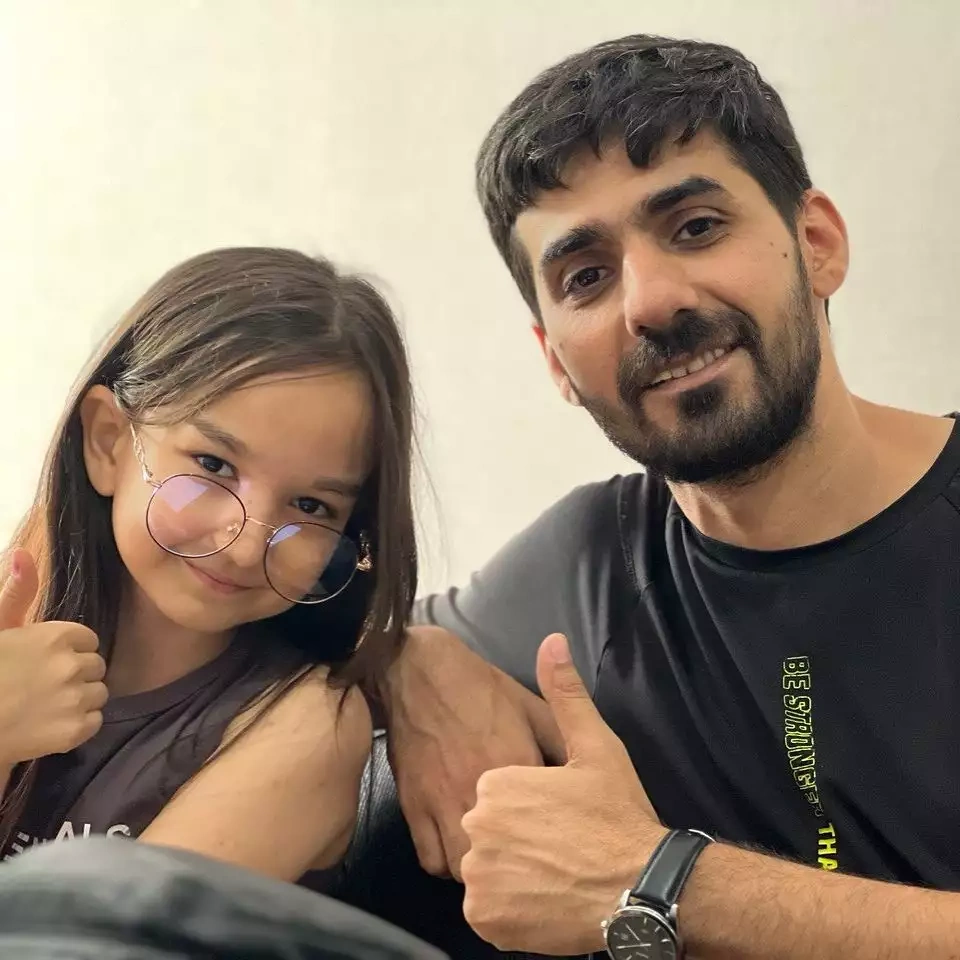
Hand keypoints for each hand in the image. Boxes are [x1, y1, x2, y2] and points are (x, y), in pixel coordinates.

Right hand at [0, 550, 107, 766]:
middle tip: (47, 686)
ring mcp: (75, 699)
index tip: (48, 662)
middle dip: (77, 675)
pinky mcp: (74, 731)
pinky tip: (53, 724)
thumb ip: (16, 593)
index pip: (88, 640)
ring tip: (50, 706)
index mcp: (56, 636)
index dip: (70, 651)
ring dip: (80, 699)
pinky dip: (79, 725)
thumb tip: (23, 554)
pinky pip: (95, 721)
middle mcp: (71, 665)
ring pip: (99, 694)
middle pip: (96, 666)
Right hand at [385, 625, 561, 878]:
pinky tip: (458, 850)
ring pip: (464, 869)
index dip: (556, 846)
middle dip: (516, 869)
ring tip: (493, 863)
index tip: (563, 851)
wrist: (420, 673)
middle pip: (503, 861)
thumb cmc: (483, 689)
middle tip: (527, 864)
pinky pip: (431, 860)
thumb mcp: (533, 706)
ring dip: (480, 873)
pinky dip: (445, 864)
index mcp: (517, 768)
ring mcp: (443, 805)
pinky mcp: (414, 809)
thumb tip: (592, 771)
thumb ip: (565, 737)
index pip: (546, 829)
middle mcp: (480, 794)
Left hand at [460, 632, 664, 955]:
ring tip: (552, 875)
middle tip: (558, 849)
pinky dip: (508, 910)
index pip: (498, 796)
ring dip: (511, 876)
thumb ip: (566, 694)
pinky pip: (487, 911)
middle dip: (516, 841)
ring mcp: (478, 876)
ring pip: (486, 871)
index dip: (530, 808)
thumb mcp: (595, 747)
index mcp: (494, 783)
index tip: (558, 818)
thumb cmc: (617, 816)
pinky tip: (542, 899)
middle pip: (488, 833)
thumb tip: (552, 642)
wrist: (641, 888)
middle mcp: (476, 826)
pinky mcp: (485, 920)